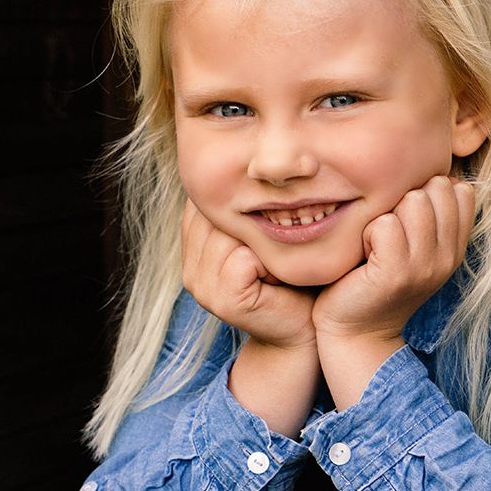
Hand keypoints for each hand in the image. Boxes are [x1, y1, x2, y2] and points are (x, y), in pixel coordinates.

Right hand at [181, 200, 316, 350]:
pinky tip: (282, 277)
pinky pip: (243, 258)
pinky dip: (270, 262)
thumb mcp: (262, 236)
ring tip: (280, 262)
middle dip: (255, 221)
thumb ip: (245, 207)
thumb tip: (249, 160)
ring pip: (230, 233)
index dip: (242, 202)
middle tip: (284, 242)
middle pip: (217, 214)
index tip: (272, 218)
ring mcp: (201, 286)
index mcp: (193, 246)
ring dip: (265, 243)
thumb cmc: (290, 279)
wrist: (301, 330)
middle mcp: (189, 267)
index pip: (207, 199)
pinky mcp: (223, 299)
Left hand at [313, 175, 474, 341]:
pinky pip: (385, 224)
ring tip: (376, 245)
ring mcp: (425, 266)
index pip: (460, 190)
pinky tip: (365, 256)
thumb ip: (428, 215)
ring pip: (413, 200)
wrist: (355, 334)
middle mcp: (447, 256)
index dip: (428, 193)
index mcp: (454, 247)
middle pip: (436, 187)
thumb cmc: (373, 281)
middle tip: (387, 235)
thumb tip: (439, 175)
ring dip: (386, 216)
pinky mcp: (396, 273)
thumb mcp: (412, 248)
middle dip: (405, 200)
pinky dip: (368, 234)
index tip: (407, 222)